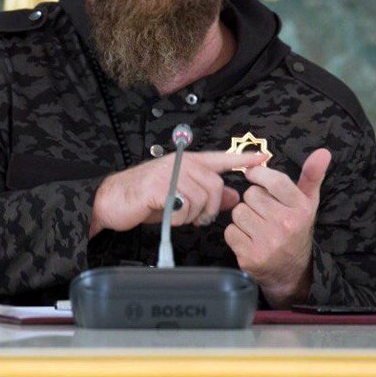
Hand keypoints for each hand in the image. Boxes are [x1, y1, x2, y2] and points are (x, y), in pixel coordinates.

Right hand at [90, 151, 267, 236]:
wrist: (111, 200)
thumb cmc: (145, 199)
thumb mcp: (180, 198)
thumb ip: (207, 196)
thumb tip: (234, 196)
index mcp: (187, 162)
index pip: (221, 158)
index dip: (244, 158)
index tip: (264, 157)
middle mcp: (181, 163)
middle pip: (215, 185)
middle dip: (210, 208)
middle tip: (197, 219)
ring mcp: (169, 172)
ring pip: (201, 197)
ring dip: (194, 215)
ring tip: (180, 216)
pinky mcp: (159, 186)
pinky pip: (184, 205)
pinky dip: (180, 218)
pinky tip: (169, 215)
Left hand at [224, 148, 331, 308]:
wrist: (291, 272)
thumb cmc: (296, 229)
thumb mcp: (308, 203)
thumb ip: (312, 175)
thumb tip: (324, 151)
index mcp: (301, 209)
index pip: (274, 180)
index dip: (259, 174)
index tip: (253, 175)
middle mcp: (286, 225)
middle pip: (251, 195)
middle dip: (253, 201)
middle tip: (263, 212)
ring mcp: (268, 243)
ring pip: (238, 212)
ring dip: (243, 217)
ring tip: (257, 226)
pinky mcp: (251, 258)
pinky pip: (230, 231)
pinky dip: (236, 234)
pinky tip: (249, 240)